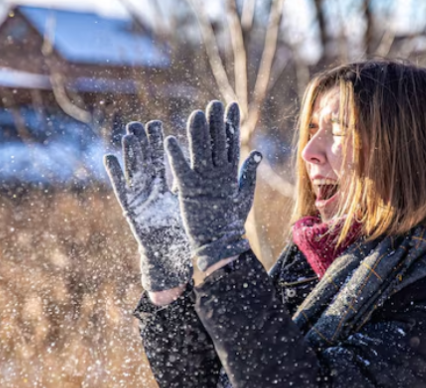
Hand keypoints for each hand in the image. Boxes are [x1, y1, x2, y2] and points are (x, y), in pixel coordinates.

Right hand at [104, 121, 192, 291]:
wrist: (168, 253)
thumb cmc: (178, 229)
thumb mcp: (186, 203)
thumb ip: (190, 184)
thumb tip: (206, 166)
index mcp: (163, 185)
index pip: (159, 159)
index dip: (156, 143)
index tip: (155, 124)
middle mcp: (148, 188)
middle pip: (143, 160)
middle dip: (139, 142)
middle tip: (136, 123)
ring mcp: (137, 195)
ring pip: (132, 170)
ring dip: (129, 153)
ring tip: (127, 135)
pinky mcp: (129, 207)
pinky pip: (120, 188)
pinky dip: (115, 173)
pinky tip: (110, 158)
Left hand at [165, 101, 261, 270]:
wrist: (220, 246)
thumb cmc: (231, 222)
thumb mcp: (244, 195)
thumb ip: (248, 173)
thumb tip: (256, 153)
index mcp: (231, 174)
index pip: (231, 142)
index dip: (231, 123)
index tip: (231, 105)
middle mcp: (218, 175)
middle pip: (217, 142)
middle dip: (216, 121)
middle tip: (213, 103)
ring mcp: (203, 182)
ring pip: (200, 151)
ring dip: (197, 132)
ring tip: (195, 114)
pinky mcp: (187, 192)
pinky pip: (179, 169)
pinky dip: (174, 155)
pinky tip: (169, 140)